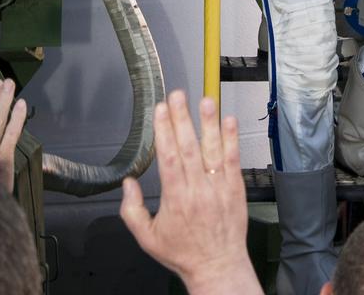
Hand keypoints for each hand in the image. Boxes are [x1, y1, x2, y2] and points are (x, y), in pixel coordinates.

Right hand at [120, 91, 262, 294]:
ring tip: (205, 100)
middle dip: (182, 119)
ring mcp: (219, 187)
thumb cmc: (183, 253)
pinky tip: (229, 120)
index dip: (164, 131)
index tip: (160, 110)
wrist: (218, 267)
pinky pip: (234, 159)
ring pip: (213, 150)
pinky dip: (231, 139)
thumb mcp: (148, 239)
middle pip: (189, 147)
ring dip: (209, 123)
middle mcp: (198, 189)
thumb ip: (132, 211)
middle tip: (177, 95)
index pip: (169, 157)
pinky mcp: (235, 188)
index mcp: (176, 199)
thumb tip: (128, 183)